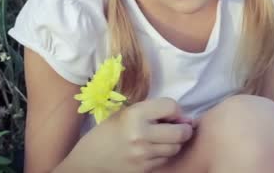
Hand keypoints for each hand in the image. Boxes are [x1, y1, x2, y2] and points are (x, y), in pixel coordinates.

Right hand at [61, 98, 195, 172]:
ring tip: (165, 138)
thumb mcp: (127, 113)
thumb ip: (153, 111)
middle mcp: (140, 134)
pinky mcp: (143, 169)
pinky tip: (155, 149)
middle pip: (180, 131)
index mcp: (135, 114)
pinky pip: (165, 159)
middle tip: (179, 127)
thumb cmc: (109, 131)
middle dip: (183, 128)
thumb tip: (183, 117)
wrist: (89, 159)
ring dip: (175, 142)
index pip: (171, 106)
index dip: (175, 110)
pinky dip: (165, 153)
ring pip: (175, 147)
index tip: (171, 113)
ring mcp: (142, 154)